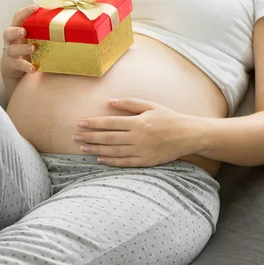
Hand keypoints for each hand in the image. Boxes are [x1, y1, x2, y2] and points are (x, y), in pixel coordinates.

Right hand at [1, 4, 38, 78]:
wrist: (13, 67)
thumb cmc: (27, 46)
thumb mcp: (33, 37)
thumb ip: (42, 29)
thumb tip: (64, 18)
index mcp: (17, 29)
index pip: (18, 17)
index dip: (25, 12)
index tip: (34, 7)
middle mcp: (11, 40)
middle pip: (8, 33)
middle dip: (15, 31)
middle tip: (24, 31)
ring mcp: (10, 53)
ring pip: (12, 49)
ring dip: (23, 48)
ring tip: (33, 48)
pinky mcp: (12, 65)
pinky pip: (18, 65)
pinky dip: (26, 66)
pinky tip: (33, 68)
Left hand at [74, 97, 203, 167]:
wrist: (188, 135)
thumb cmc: (169, 117)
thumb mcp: (150, 105)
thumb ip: (129, 103)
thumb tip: (110, 101)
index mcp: (138, 122)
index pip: (110, 123)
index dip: (93, 123)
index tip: (80, 123)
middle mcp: (138, 138)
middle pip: (108, 138)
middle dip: (90, 137)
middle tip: (75, 136)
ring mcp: (142, 151)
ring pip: (113, 152)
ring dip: (96, 150)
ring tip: (83, 148)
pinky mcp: (146, 162)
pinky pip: (124, 163)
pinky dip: (111, 161)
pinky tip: (100, 159)